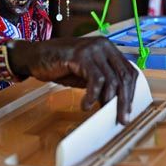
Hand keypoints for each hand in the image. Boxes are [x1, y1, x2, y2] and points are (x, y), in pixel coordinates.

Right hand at [7, 37, 137, 123]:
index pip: (129, 71)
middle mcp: (104, 46)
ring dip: (108, 101)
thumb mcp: (86, 74)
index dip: (131, 92)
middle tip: (122, 119)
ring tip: (101, 113)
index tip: (129, 110)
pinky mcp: (81, 55)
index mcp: (108, 49)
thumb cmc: (60, 65)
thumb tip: (116, 104)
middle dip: (124, 101)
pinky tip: (85, 105)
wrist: (35, 56)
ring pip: (112, 79)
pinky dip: (93, 96)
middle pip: (123, 76)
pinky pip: (95, 79)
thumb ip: (102, 83)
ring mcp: (92, 49)